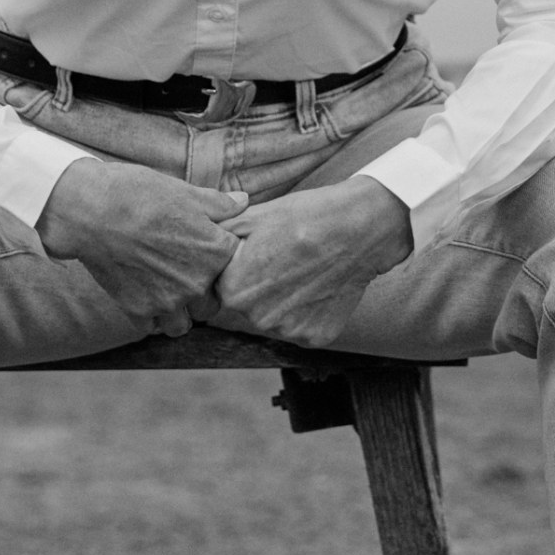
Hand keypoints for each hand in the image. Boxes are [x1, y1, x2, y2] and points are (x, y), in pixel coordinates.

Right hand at [36, 157, 247, 334]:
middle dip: (203, 291)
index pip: (236, 264)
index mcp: (217, 252)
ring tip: (165, 291)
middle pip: (213, 302)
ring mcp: (169, 300)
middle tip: (184, 272)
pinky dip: (151, 315)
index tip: (205, 249)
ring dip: (179, 312)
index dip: (221, 256)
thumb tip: (243, 201)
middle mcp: (198, 282)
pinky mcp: (140, 310)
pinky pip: (154, 326)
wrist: (91, 211)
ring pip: (185, 323)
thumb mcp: (185, 192)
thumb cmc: (139, 194)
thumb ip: (218, 204)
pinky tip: (142, 294)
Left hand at [214, 175, 413, 345]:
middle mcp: (256, 319)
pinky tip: (318, 285)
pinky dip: (307, 311)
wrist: (360, 228)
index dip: (238, 267)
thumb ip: (218, 234)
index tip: (258, 252)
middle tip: (283, 259)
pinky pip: (301, 326)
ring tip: (303, 270)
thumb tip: (195, 238)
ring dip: (282, 300)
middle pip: (247, 306)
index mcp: (233, 290)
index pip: (222, 285)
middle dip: (258, 285)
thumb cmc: (304, 216)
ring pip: (274, 317)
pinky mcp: (315, 338)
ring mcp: (288, 332)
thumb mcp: (252, 216)